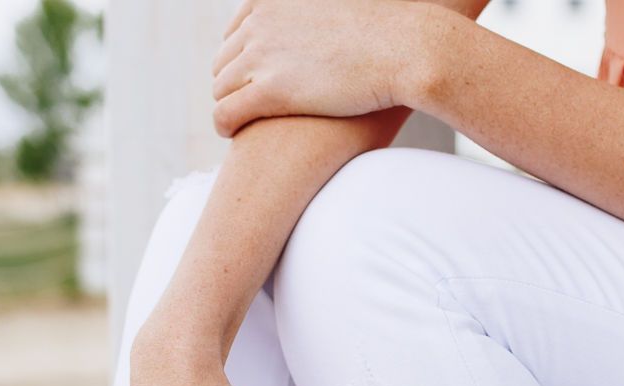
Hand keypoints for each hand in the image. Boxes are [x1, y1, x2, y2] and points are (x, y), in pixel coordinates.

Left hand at [212, 0, 409, 136]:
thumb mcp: (340, 10)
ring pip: (220, 87)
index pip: (236, 31)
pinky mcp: (271, 91)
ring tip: (239, 124)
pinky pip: (225, 112)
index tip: (253, 78)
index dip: (242, 59)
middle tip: (246, 107)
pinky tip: (231, 135)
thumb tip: (322, 38)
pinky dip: (223, 124)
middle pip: (224, 60)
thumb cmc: (384, 33)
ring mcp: (263, 55)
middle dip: (232, 84)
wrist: (403, 48)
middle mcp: (261, 21)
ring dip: (228, 106)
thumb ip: (317, 18)